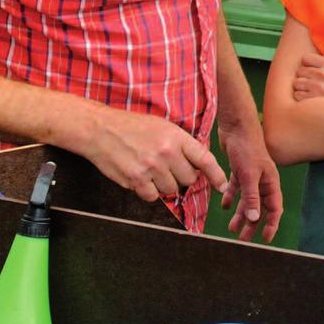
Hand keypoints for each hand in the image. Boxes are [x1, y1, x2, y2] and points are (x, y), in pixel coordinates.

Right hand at [82, 106, 227, 202]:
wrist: (100, 129)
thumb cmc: (132, 126)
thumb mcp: (163, 126)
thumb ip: (181, 144)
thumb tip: (197, 163)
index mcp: (176, 137)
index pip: (204, 159)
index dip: (216, 175)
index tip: (222, 185)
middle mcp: (166, 153)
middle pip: (189, 179)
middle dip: (182, 177)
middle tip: (169, 168)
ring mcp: (151, 168)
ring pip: (171, 190)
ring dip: (165, 185)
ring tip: (152, 170)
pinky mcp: (135, 180)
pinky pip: (152, 197)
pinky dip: (148, 191)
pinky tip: (141, 177)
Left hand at [219, 116, 283, 242]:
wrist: (236, 126)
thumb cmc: (246, 148)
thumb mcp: (249, 174)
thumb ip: (252, 196)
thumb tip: (255, 219)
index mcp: (270, 182)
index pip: (274, 208)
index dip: (271, 224)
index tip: (265, 239)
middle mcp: (263, 180)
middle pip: (259, 207)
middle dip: (252, 224)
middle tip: (243, 239)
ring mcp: (251, 175)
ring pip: (247, 200)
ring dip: (240, 214)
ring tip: (231, 228)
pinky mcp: (239, 169)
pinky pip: (236, 188)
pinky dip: (230, 197)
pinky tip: (223, 205)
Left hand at [293, 53, 323, 100]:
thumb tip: (306, 60)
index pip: (306, 58)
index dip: (307, 64)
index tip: (310, 71)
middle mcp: (323, 75)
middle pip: (300, 71)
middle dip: (303, 77)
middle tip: (311, 84)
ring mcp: (317, 88)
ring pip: (296, 83)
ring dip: (301, 88)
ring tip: (310, 92)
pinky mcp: (312, 101)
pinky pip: (297, 95)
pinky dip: (301, 98)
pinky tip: (310, 100)